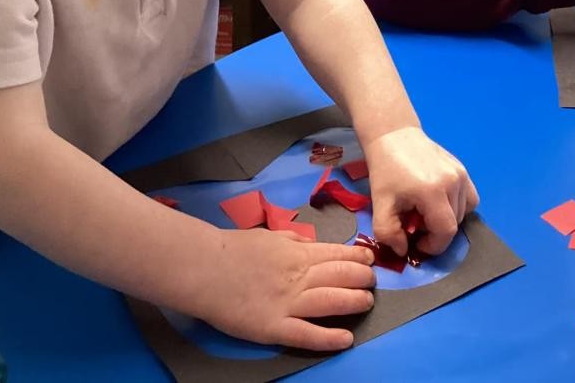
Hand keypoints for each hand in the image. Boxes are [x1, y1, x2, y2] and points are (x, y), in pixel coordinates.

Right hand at [194, 227, 375, 350]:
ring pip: (329, 301)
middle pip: (338, 276)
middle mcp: (296, 276)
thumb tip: (311, 243)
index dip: (356, 258)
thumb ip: (292, 240)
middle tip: (372, 283)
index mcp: (295, 252)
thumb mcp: (268, 235)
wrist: (202, 268)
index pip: (334, 254)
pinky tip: (346, 338)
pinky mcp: (272, 327)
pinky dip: (328, 337)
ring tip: (366, 303)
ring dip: (353, 302)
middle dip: (360, 279)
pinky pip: (306, 334)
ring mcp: (286, 303)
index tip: (370, 261)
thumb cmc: (232, 250)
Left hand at [361, 126, 478, 256]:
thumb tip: (404, 250)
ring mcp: (462, 174)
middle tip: (415, 225)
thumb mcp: (379, 204)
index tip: (417, 243)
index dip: (433, 246)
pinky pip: (469, 199)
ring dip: (445, 220)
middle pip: (455, 224)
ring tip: (424, 211)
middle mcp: (454, 182)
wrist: (394, 136)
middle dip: (435, 233)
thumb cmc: (386, 170)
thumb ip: (388, 233)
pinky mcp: (463, 169)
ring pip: (463, 213)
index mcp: (433, 191)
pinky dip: (457, 207)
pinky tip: (438, 202)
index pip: (446, 231)